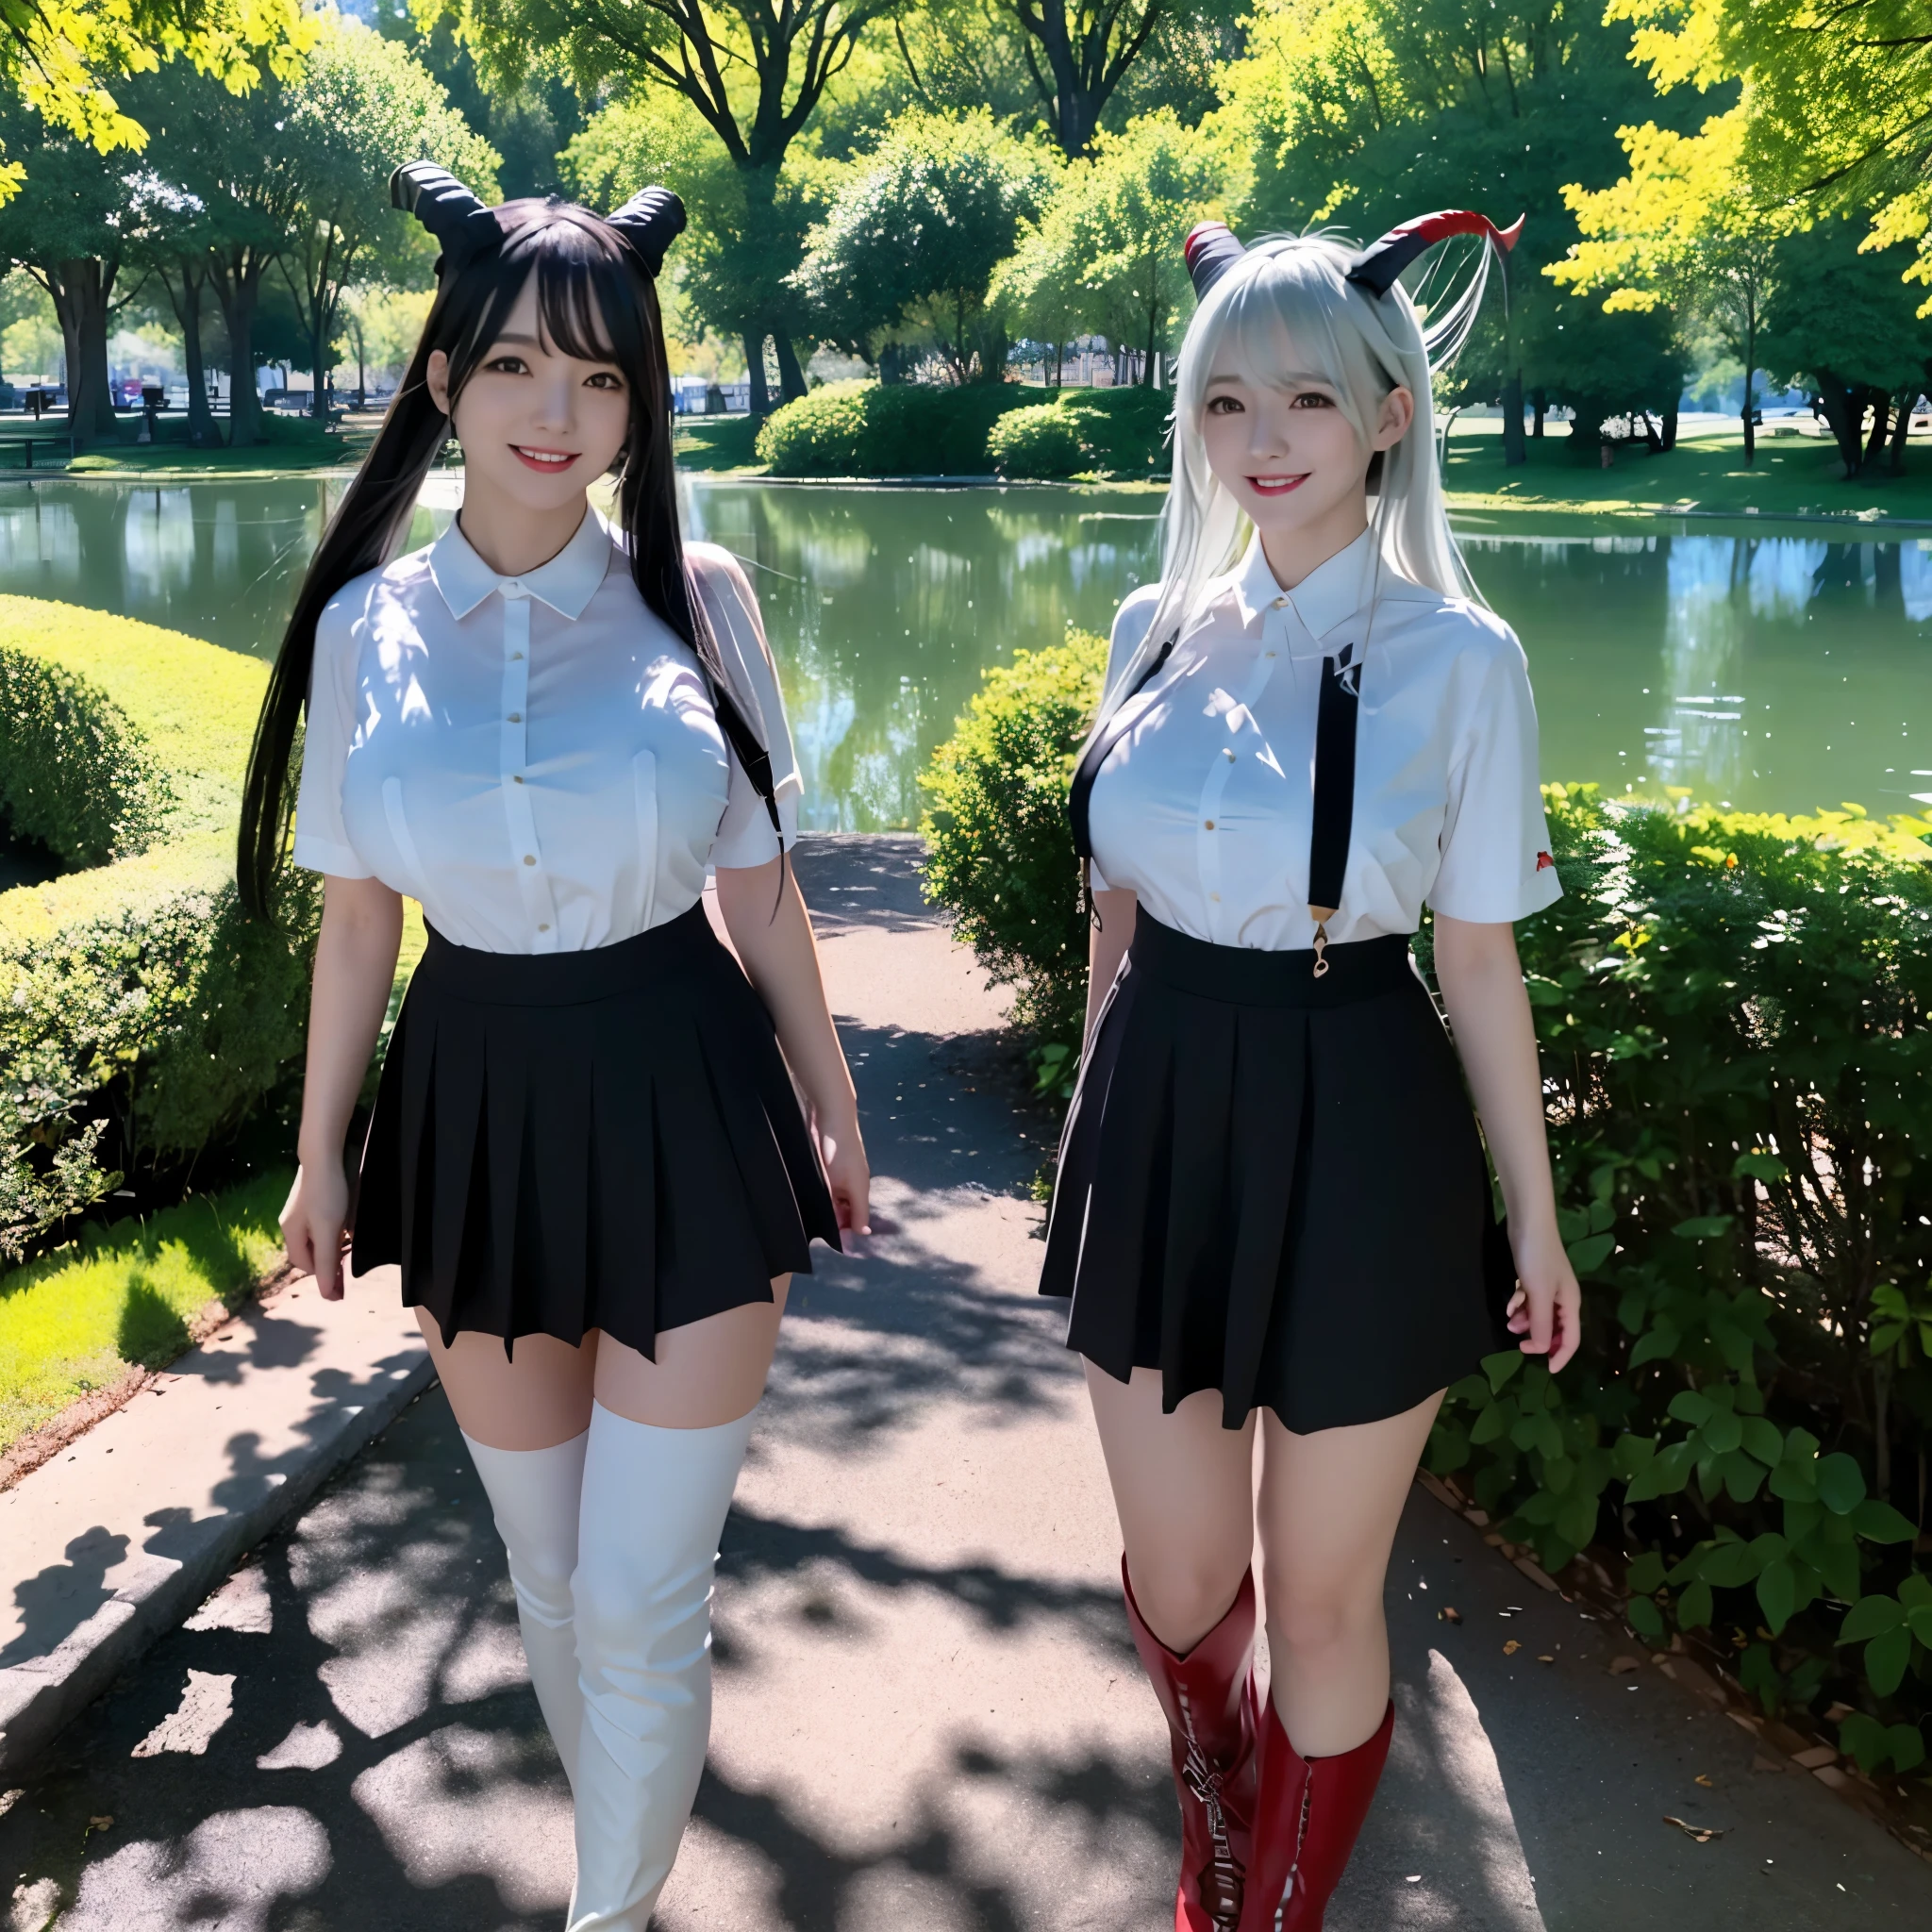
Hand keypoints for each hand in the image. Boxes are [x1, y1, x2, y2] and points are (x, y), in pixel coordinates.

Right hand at [282, 1158, 351, 1302]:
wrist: (324, 1154)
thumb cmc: (326, 1194)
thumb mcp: (328, 1231)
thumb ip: (328, 1261)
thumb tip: (327, 1295)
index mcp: (291, 1234)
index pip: (306, 1266)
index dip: (324, 1277)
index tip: (343, 1288)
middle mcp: (292, 1224)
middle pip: (310, 1253)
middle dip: (327, 1264)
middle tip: (348, 1271)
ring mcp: (301, 1211)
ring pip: (317, 1239)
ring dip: (332, 1248)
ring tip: (349, 1251)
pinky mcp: (312, 1200)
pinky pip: (322, 1224)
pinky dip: (333, 1232)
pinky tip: (347, 1229)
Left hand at [817, 1111, 871, 1237]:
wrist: (830, 1117)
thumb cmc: (841, 1153)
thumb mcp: (851, 1185)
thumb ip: (858, 1209)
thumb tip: (864, 1233)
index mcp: (858, 1190)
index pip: (854, 1220)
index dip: (845, 1232)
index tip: (831, 1245)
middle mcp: (847, 1186)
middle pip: (840, 1212)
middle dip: (832, 1222)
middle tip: (815, 1235)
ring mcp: (833, 1176)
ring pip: (828, 1201)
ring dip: (822, 1210)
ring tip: (808, 1221)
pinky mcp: (821, 1167)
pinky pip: (819, 1188)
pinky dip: (815, 1196)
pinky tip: (804, 1202)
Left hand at [1504, 1219, 1580, 1371]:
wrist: (1528, 1222)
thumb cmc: (1536, 1258)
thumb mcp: (1539, 1294)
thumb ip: (1540, 1323)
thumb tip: (1539, 1349)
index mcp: (1571, 1303)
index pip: (1572, 1339)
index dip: (1561, 1356)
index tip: (1546, 1370)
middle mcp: (1563, 1298)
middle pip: (1556, 1329)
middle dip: (1539, 1338)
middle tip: (1520, 1345)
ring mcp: (1549, 1288)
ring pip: (1540, 1316)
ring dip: (1526, 1323)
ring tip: (1510, 1322)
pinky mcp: (1535, 1278)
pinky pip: (1530, 1302)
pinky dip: (1520, 1307)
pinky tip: (1509, 1306)